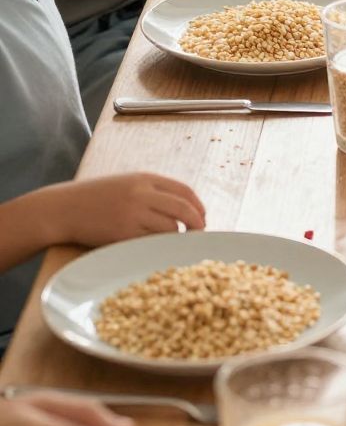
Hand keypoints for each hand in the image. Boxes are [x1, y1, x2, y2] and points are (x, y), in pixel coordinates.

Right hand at [54, 174, 206, 246]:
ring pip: (170, 228)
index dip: (198, 206)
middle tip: (199, 233)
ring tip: (168, 241)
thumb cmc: (95, 198)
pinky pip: (152, 242)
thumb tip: (185, 208)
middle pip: (184, 209)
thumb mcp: (126, 183)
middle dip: (197, 223)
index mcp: (144, 178)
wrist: (63, 208)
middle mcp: (141, 194)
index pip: (184, 191)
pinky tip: (152, 247)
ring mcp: (133, 215)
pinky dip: (157, 246)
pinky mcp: (123, 235)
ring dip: (175, 237)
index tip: (202, 217)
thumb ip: (152, 191)